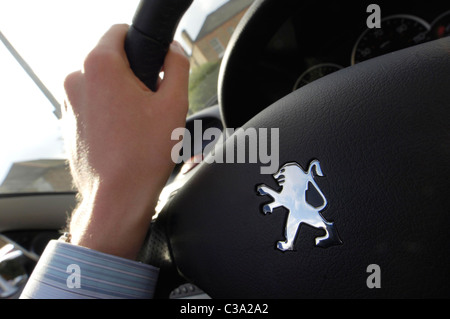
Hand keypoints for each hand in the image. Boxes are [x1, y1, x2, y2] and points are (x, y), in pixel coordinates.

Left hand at [62, 24, 188, 259]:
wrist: (117, 198)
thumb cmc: (143, 156)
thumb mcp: (174, 103)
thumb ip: (177, 65)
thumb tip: (173, 50)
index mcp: (100, 66)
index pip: (119, 31)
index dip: (142, 44)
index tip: (154, 65)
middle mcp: (77, 80)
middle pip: (111, 61)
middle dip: (134, 76)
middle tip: (151, 105)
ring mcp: (69, 104)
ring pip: (102, 86)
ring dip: (121, 97)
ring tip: (138, 126)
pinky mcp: (69, 124)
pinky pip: (93, 107)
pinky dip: (109, 114)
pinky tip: (125, 137)